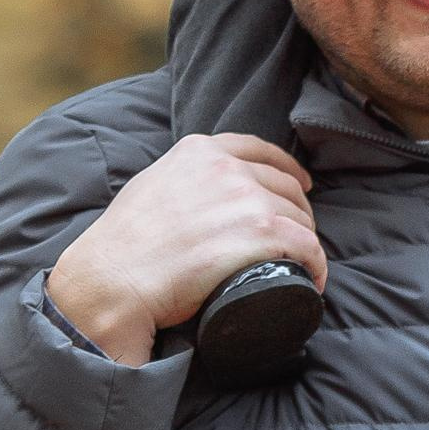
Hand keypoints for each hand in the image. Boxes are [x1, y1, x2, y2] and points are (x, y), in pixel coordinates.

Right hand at [45, 135, 325, 367]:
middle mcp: (227, 169)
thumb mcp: (152, 187)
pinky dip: (315, 264)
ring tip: (301, 265)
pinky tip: (312, 278)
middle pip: (286, 186)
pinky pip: (306, 245)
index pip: (260, 151)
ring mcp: (245, 199)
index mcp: (200, 151)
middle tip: (295, 240)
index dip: (287, 169)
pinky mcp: (259, 234)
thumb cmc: (124, 244)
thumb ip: (182, 179)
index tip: (301, 185)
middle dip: (297, 212)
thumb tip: (198, 191)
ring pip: (299, 217)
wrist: (113, 279)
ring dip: (306, 242)